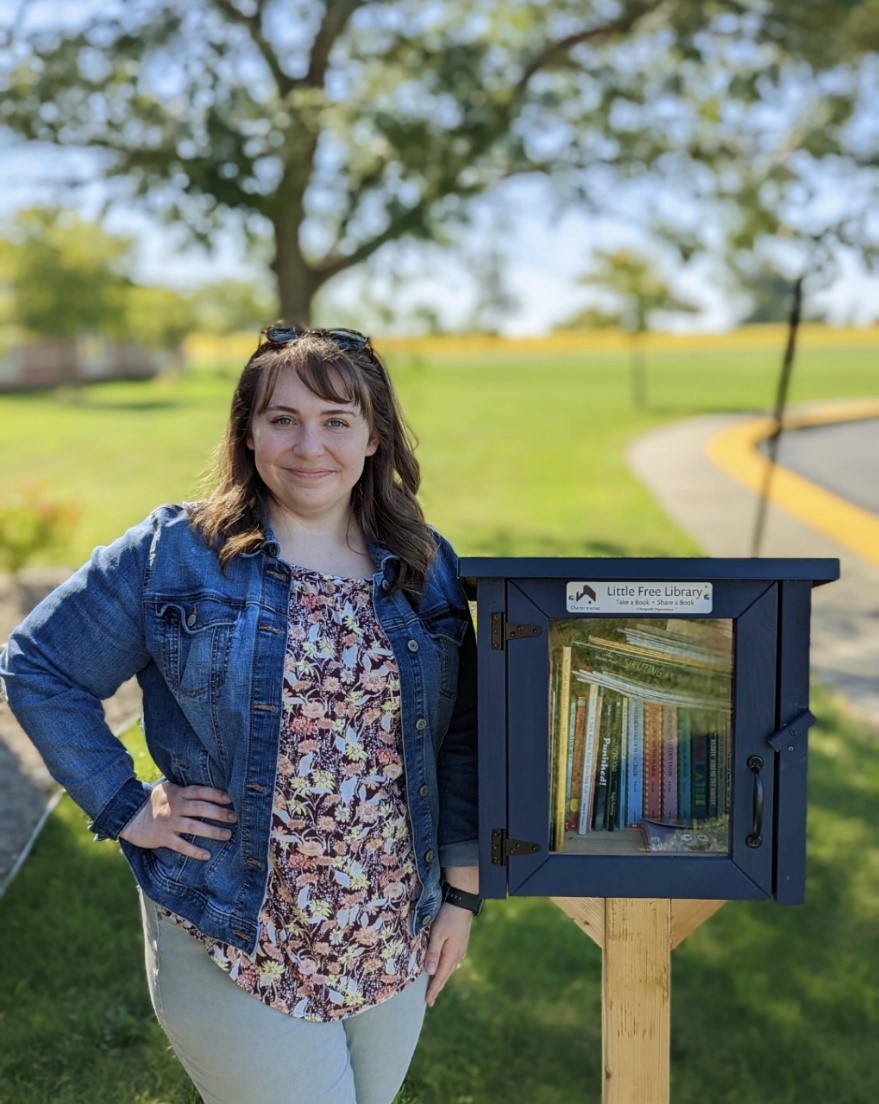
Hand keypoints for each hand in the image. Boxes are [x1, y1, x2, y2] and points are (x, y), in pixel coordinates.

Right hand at [119, 782, 236, 859]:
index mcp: (177, 793)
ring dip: (212, 831)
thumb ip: (184, 791)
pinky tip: (207, 854)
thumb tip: (207, 792)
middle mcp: (174, 807)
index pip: (200, 791)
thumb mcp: (167, 790)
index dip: (216, 794)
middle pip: (201, 808)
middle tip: (235, 817)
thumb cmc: (152, 802)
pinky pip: (181, 845)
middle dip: (220, 813)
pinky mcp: (162, 837)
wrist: (128, 815)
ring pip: (194, 826)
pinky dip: (194, 850)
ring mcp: (169, 822)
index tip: (230, 799)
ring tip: (227, 835)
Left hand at [424, 902, 472, 1006]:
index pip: (440, 977)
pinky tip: (443, 969)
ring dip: (442, 979)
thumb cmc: (447, 916)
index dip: (433, 989)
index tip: (427, 1001)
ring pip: (449, 969)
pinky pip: (451, 962)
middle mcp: (458, 955)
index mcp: (451, 955)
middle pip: (446, 975)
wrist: (462, 902)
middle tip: (430, 1001)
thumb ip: (433, 953)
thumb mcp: (437, 934)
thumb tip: (430, 973)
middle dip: (437, 988)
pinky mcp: (460, 944)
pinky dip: (445, 970)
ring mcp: (461, 950)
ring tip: (435, 988)